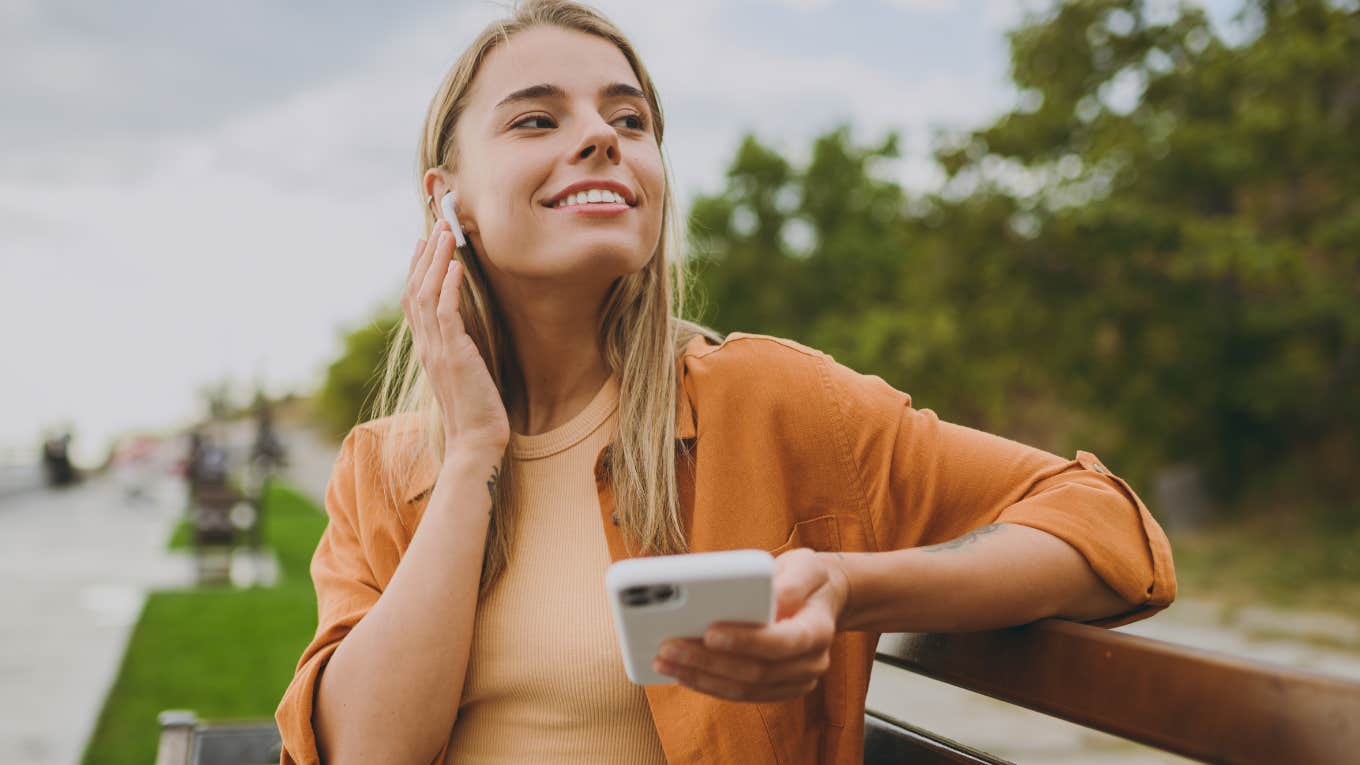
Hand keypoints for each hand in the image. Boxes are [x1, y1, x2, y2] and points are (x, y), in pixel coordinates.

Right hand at [403, 221, 509, 455]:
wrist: (476, 445)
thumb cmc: (477, 414)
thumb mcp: (466, 375)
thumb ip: (461, 350)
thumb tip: (468, 332)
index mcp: (427, 350)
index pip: (414, 301)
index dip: (417, 270)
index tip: (426, 243)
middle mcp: (426, 347)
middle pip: (414, 290)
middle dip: (425, 255)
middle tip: (437, 225)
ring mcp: (436, 351)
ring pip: (426, 295)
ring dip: (436, 261)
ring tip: (447, 233)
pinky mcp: (453, 356)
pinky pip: (446, 313)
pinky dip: (448, 286)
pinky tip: (457, 265)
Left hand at [652, 548, 849, 702]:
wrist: (820, 599)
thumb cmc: (806, 578)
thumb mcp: (805, 565)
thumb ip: (791, 582)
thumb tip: (771, 600)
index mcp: (818, 631)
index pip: (781, 643)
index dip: (744, 641)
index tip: (709, 632)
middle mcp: (810, 664)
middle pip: (755, 672)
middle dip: (708, 661)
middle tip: (669, 646)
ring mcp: (793, 682)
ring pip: (742, 689)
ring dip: (700, 677)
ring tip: (663, 660)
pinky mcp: (774, 689)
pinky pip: (738, 693)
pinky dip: (707, 684)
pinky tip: (679, 671)